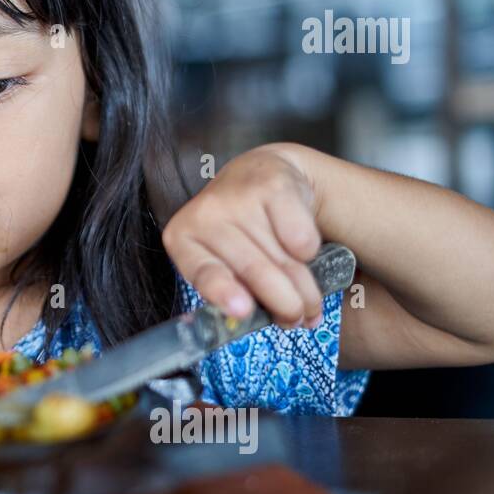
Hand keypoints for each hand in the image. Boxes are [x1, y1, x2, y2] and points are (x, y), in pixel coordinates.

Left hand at [161, 143, 324, 328]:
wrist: (260, 172)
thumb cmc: (238, 232)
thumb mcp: (221, 259)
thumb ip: (230, 290)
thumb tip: (249, 317)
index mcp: (184, 239)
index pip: (203, 271)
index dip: (223, 291)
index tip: (243, 310)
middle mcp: (206, 214)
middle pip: (254, 271)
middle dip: (284, 305)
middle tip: (297, 321)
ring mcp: (240, 197)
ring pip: (284, 260)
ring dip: (304, 290)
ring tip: (308, 302)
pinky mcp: (274, 185)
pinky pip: (303, 239)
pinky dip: (310, 254)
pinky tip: (302, 251)